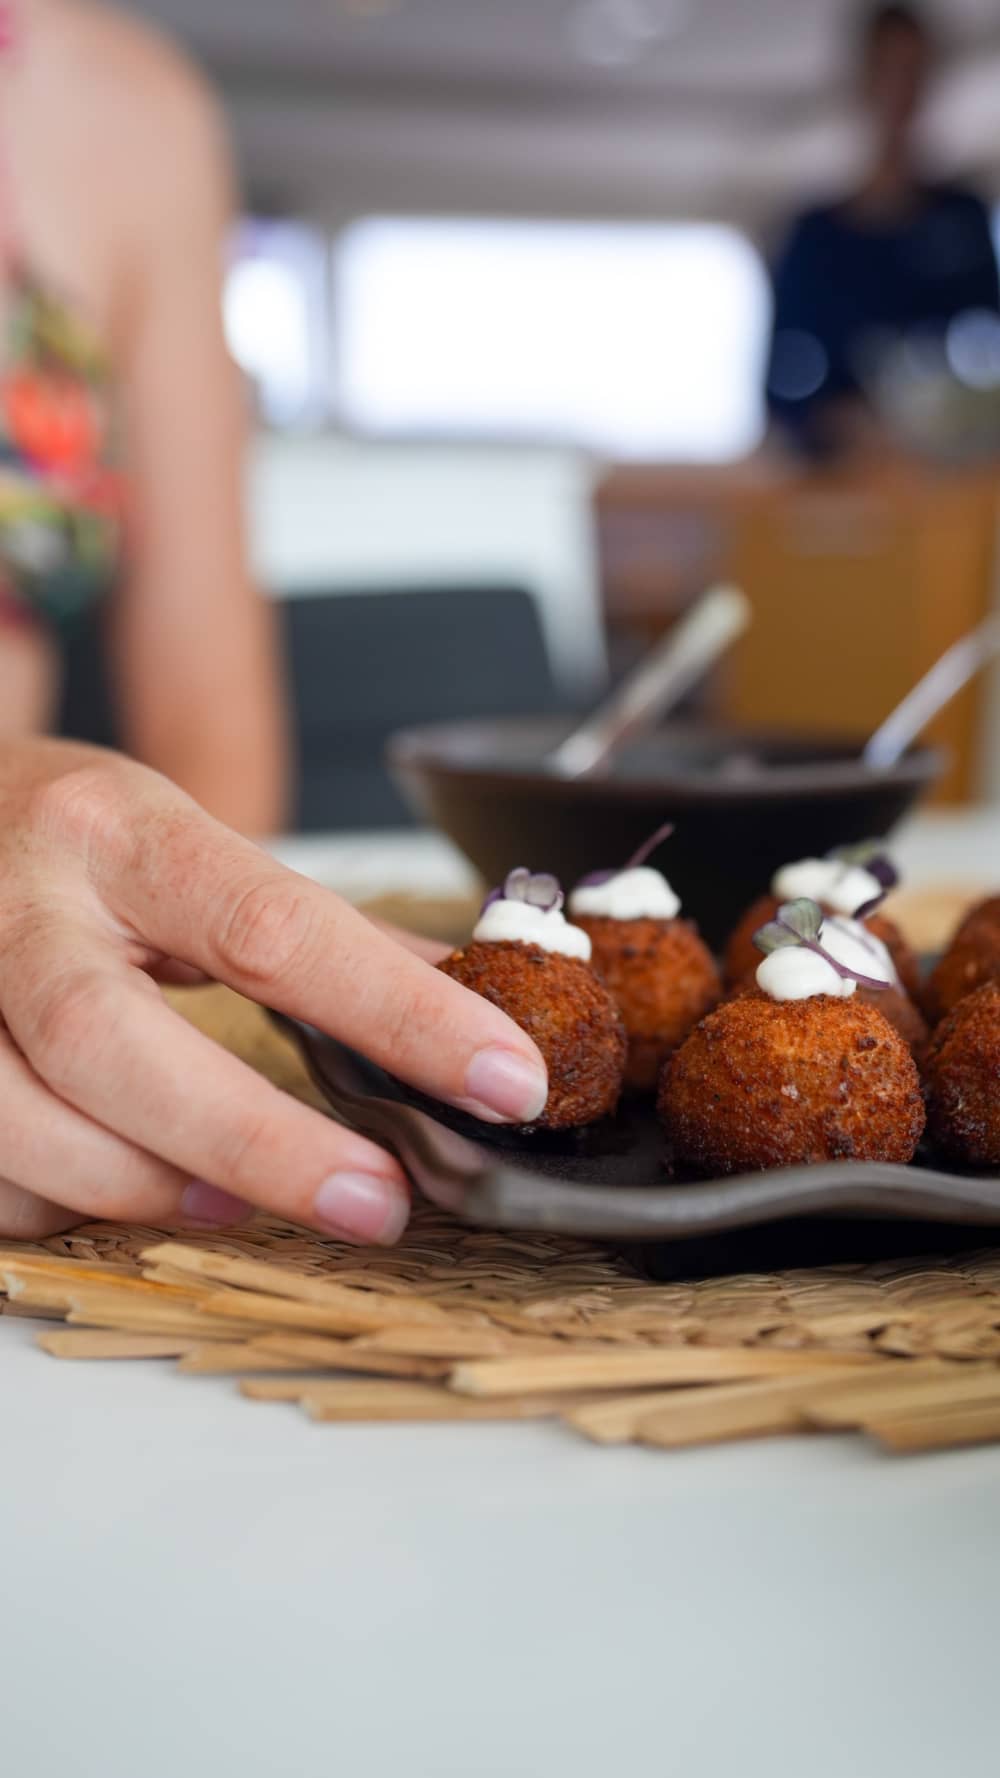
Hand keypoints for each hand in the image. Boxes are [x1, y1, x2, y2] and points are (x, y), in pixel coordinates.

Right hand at [0, 741, 547, 1241]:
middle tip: (379, 1203)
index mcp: (118, 830)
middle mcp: (17, 901)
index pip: (273, 925)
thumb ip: (309, 928)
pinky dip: (60, 1202)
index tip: (503, 1077)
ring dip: (143, 1185)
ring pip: (21, 1120)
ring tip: (238, 1205)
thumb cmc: (65, 836)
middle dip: (255, 1140)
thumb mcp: (183, 841)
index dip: (398, 1011)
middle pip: (113, 1040)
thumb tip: (468, 998)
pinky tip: (126, 1186)